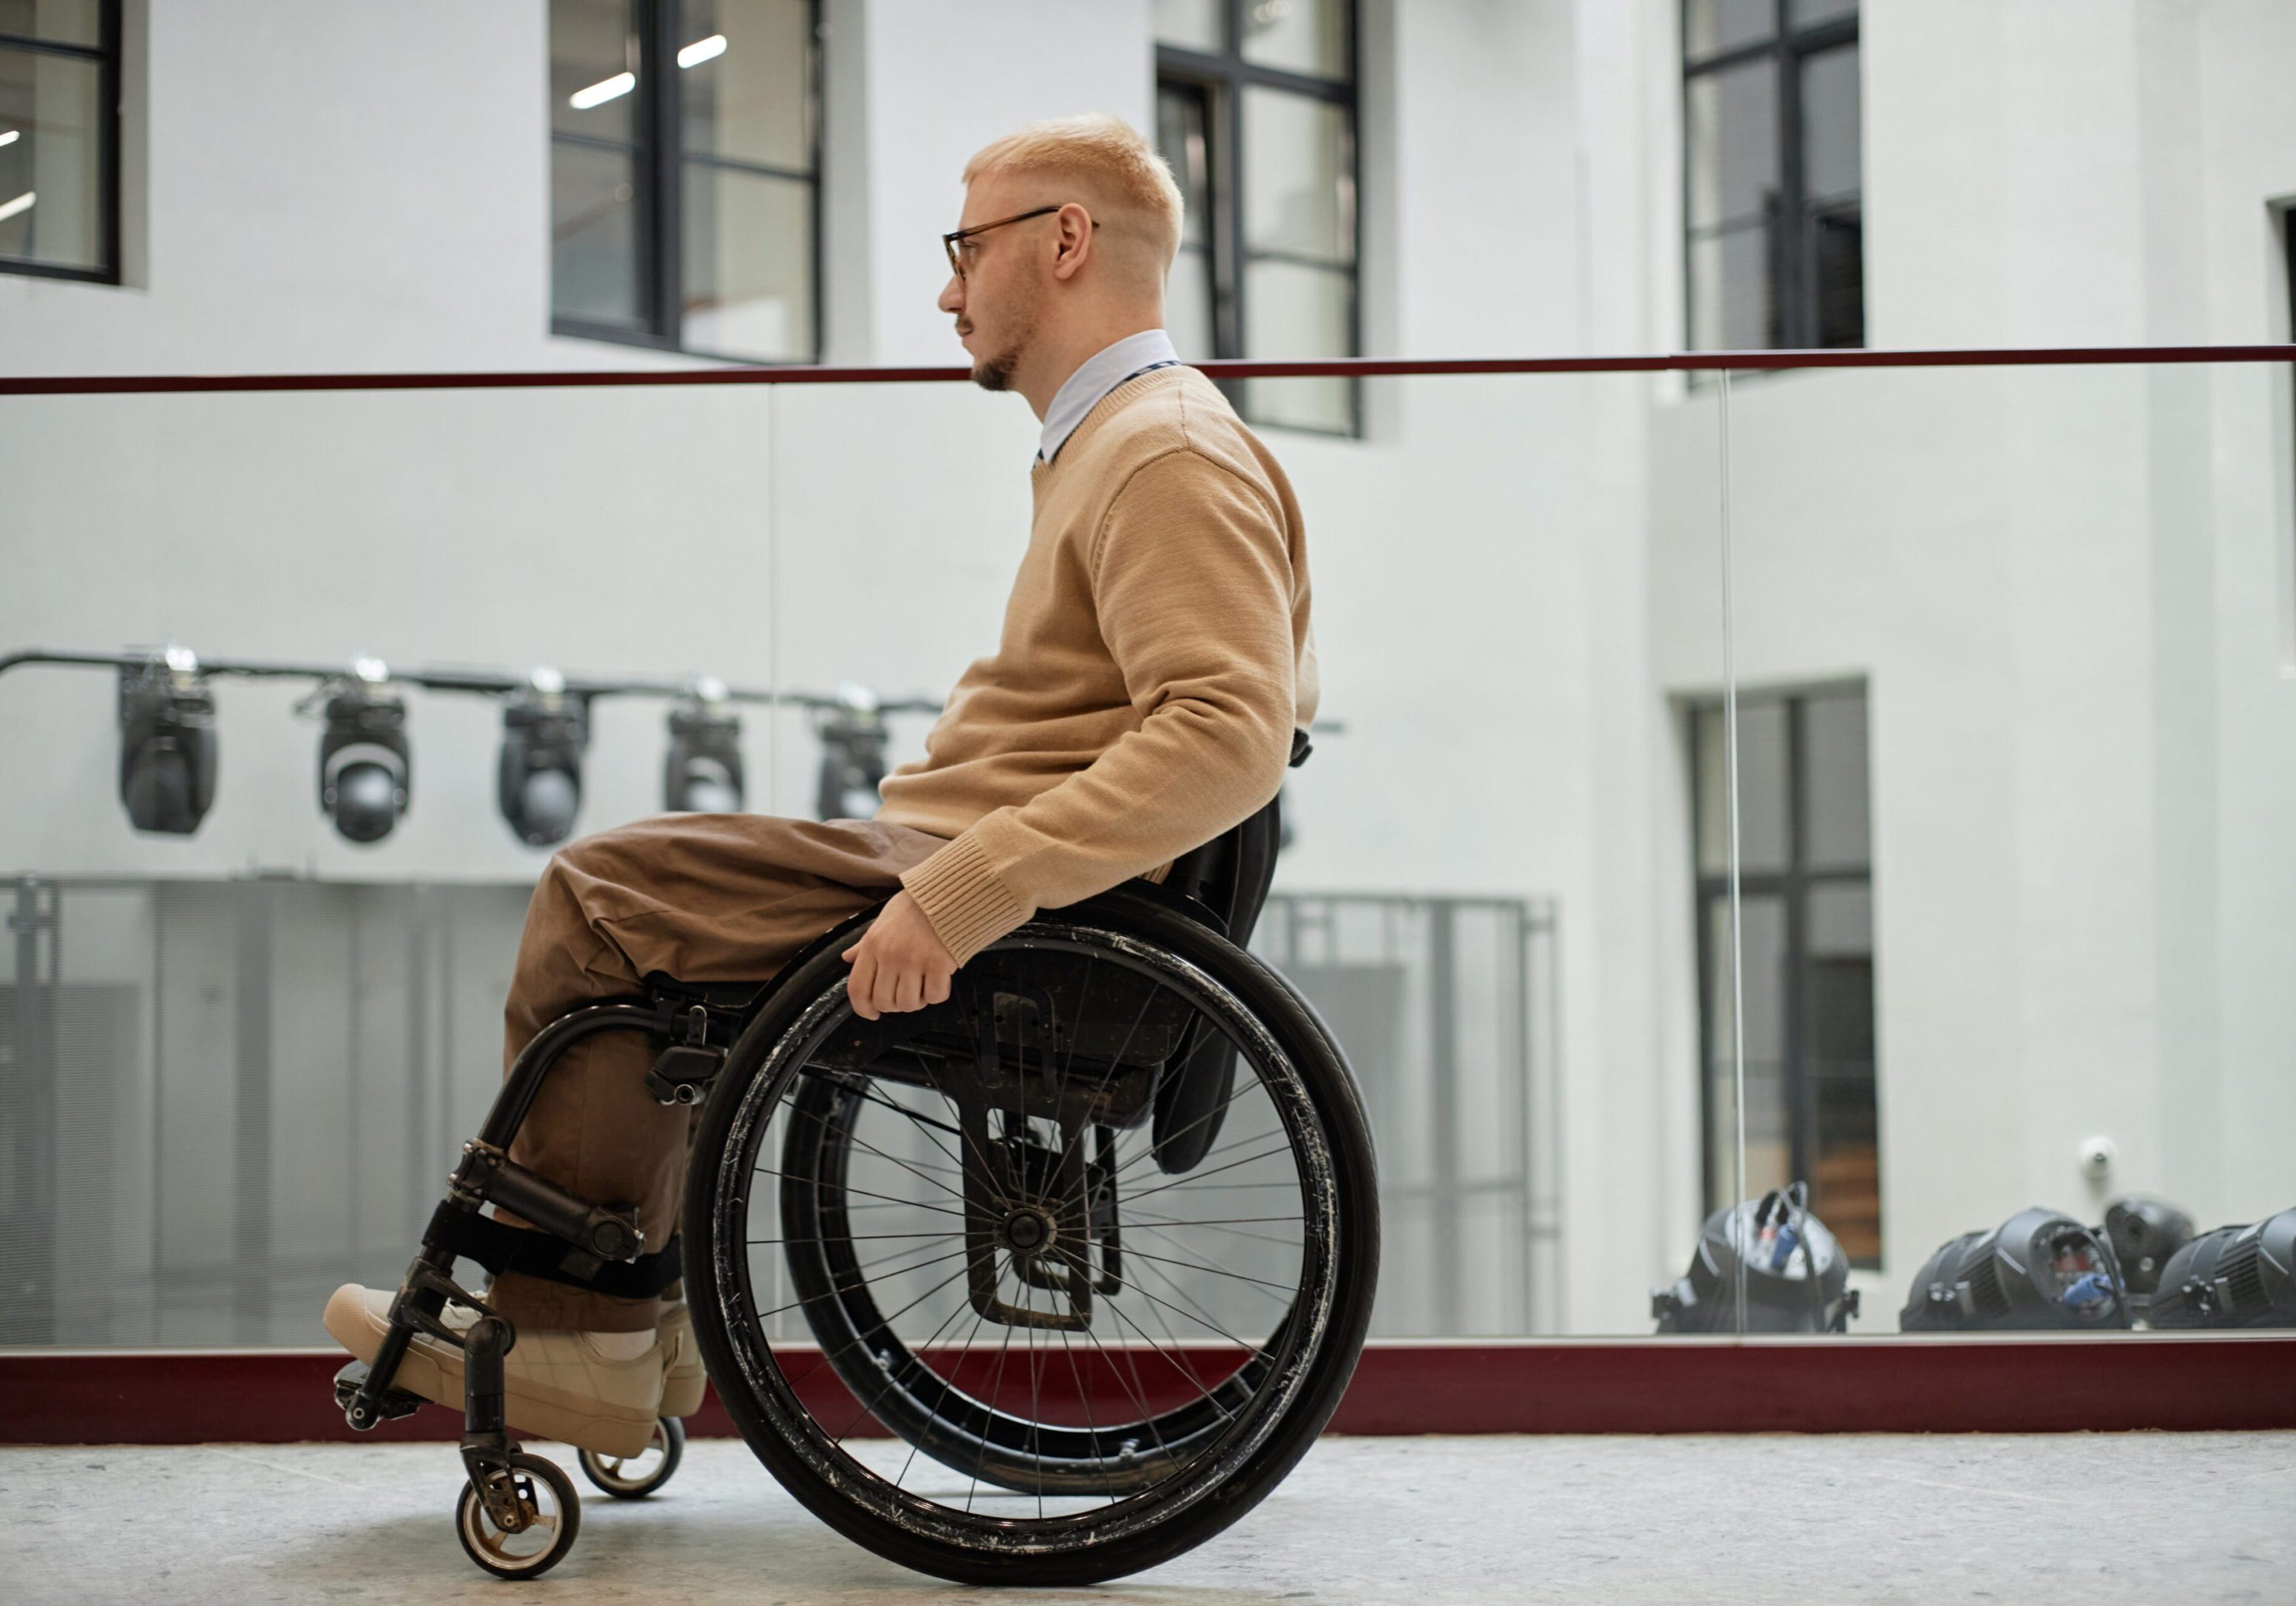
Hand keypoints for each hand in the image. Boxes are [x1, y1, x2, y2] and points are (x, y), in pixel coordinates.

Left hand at [840, 891, 956, 1019]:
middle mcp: (890, 955)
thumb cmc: (915, 907)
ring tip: (923, 986)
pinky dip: (938, 994)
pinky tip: (940, 980)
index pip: (858, 988)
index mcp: (873, 945)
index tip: (871, 1014)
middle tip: (905, 993)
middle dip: (894, 1005)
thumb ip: (864, 945)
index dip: (862, 1008)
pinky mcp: (939, 965)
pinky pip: (935, 996)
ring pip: (908, 1004)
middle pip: (884, 1001)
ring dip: (916, 1001)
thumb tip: (847, 958)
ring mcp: (914, 961)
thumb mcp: (882, 922)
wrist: (948, 893)